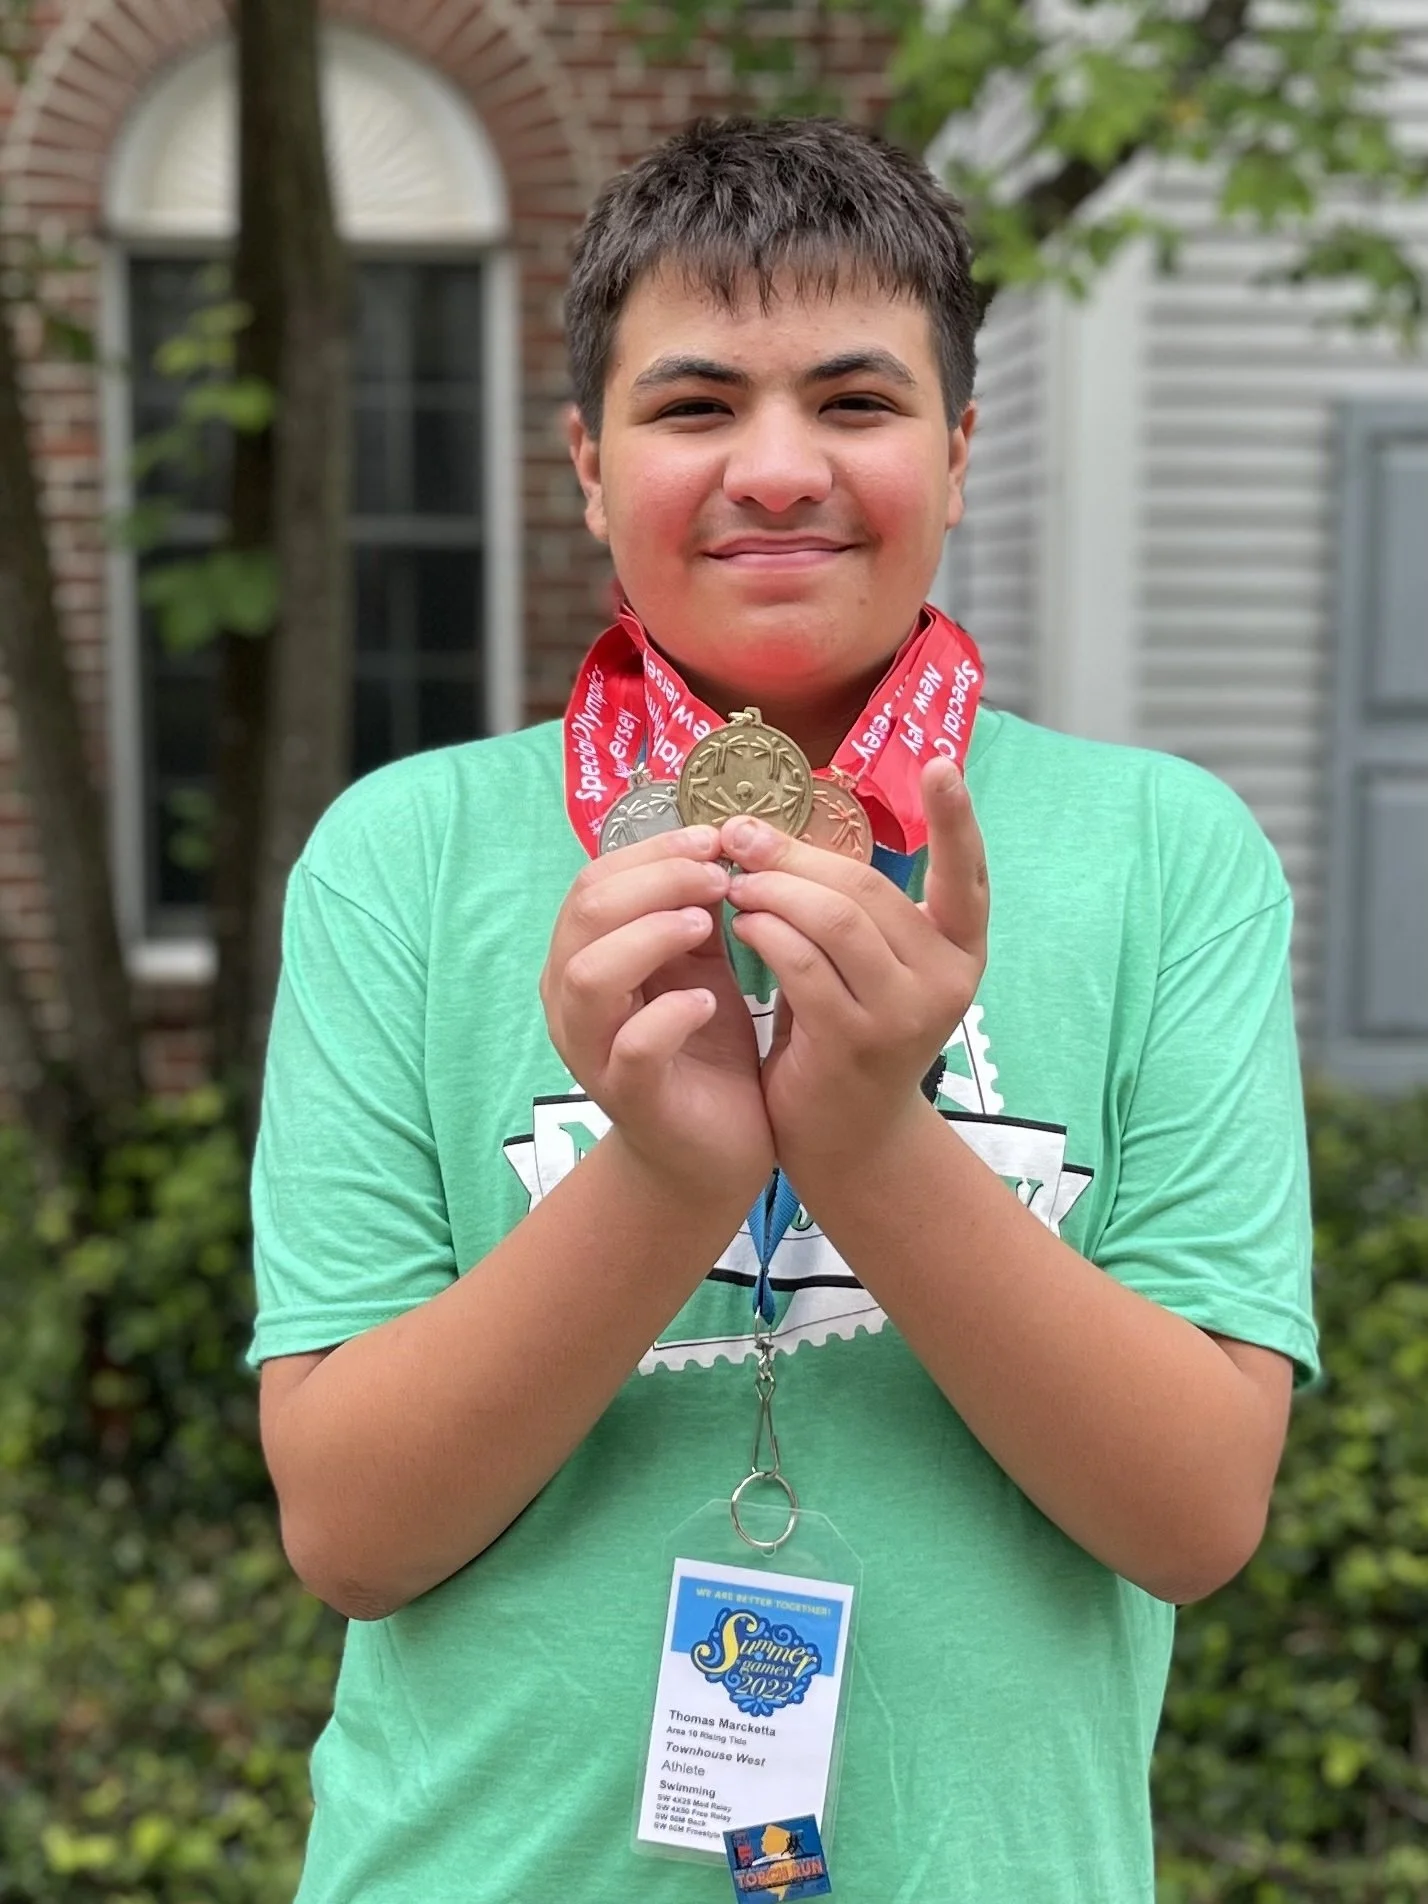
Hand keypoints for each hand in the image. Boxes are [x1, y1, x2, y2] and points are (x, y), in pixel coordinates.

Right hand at [541, 826, 774, 1204]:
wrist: (709, 1150)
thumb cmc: (700, 1047)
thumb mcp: (697, 966)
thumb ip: (692, 911)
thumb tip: (716, 842)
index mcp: (582, 958)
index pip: (594, 882)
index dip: (653, 852)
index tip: (715, 839)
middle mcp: (572, 1002)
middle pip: (587, 914)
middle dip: (658, 881)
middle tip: (720, 877)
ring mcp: (593, 1050)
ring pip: (591, 975)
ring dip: (653, 936)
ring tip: (709, 926)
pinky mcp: (629, 1097)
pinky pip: (633, 1047)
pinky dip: (671, 1015)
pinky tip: (709, 1003)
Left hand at [720, 758, 987, 1181]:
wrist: (847, 1139)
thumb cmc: (849, 1035)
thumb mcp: (869, 968)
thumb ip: (850, 909)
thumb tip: (776, 832)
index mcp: (959, 951)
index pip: (967, 876)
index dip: (957, 820)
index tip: (943, 762)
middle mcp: (947, 979)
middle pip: (867, 887)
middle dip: (796, 854)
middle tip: (741, 834)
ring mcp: (906, 1013)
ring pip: (835, 918)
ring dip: (773, 890)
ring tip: (733, 882)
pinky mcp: (856, 1042)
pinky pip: (803, 964)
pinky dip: (765, 932)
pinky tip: (740, 924)